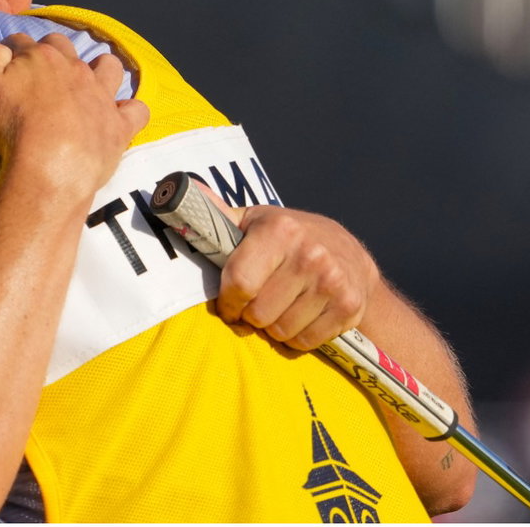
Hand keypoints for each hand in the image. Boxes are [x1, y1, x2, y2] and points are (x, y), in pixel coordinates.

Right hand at [0, 33, 148, 199]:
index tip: (5, 68)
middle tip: (39, 77)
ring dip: (99, 69)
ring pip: (108, 66)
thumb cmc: (12, 126)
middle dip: (51, 52)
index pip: (21, 41)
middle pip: (63, 46)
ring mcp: (101, 96)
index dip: (11, 52)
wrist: (48, 167)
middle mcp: (75, 68)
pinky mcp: (118, 125)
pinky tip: (120, 117)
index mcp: (40, 57)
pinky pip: (136, 111)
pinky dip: (130, 112)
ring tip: (88, 84)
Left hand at [192, 184, 381, 351]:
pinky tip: (300, 317)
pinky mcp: (348, 307)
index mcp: (280, 230)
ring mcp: (332, 281)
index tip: (228, 303)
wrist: (350, 255)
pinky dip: (297, 338)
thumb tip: (179, 188)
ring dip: (274, 328)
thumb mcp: (255, 221)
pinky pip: (305, 342)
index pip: (239, 283)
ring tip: (279, 308)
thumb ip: (218, 215)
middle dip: (251, 315)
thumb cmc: (289, 238)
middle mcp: (309, 254)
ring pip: (281, 331)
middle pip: (258, 313)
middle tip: (258, 303)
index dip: (228, 301)